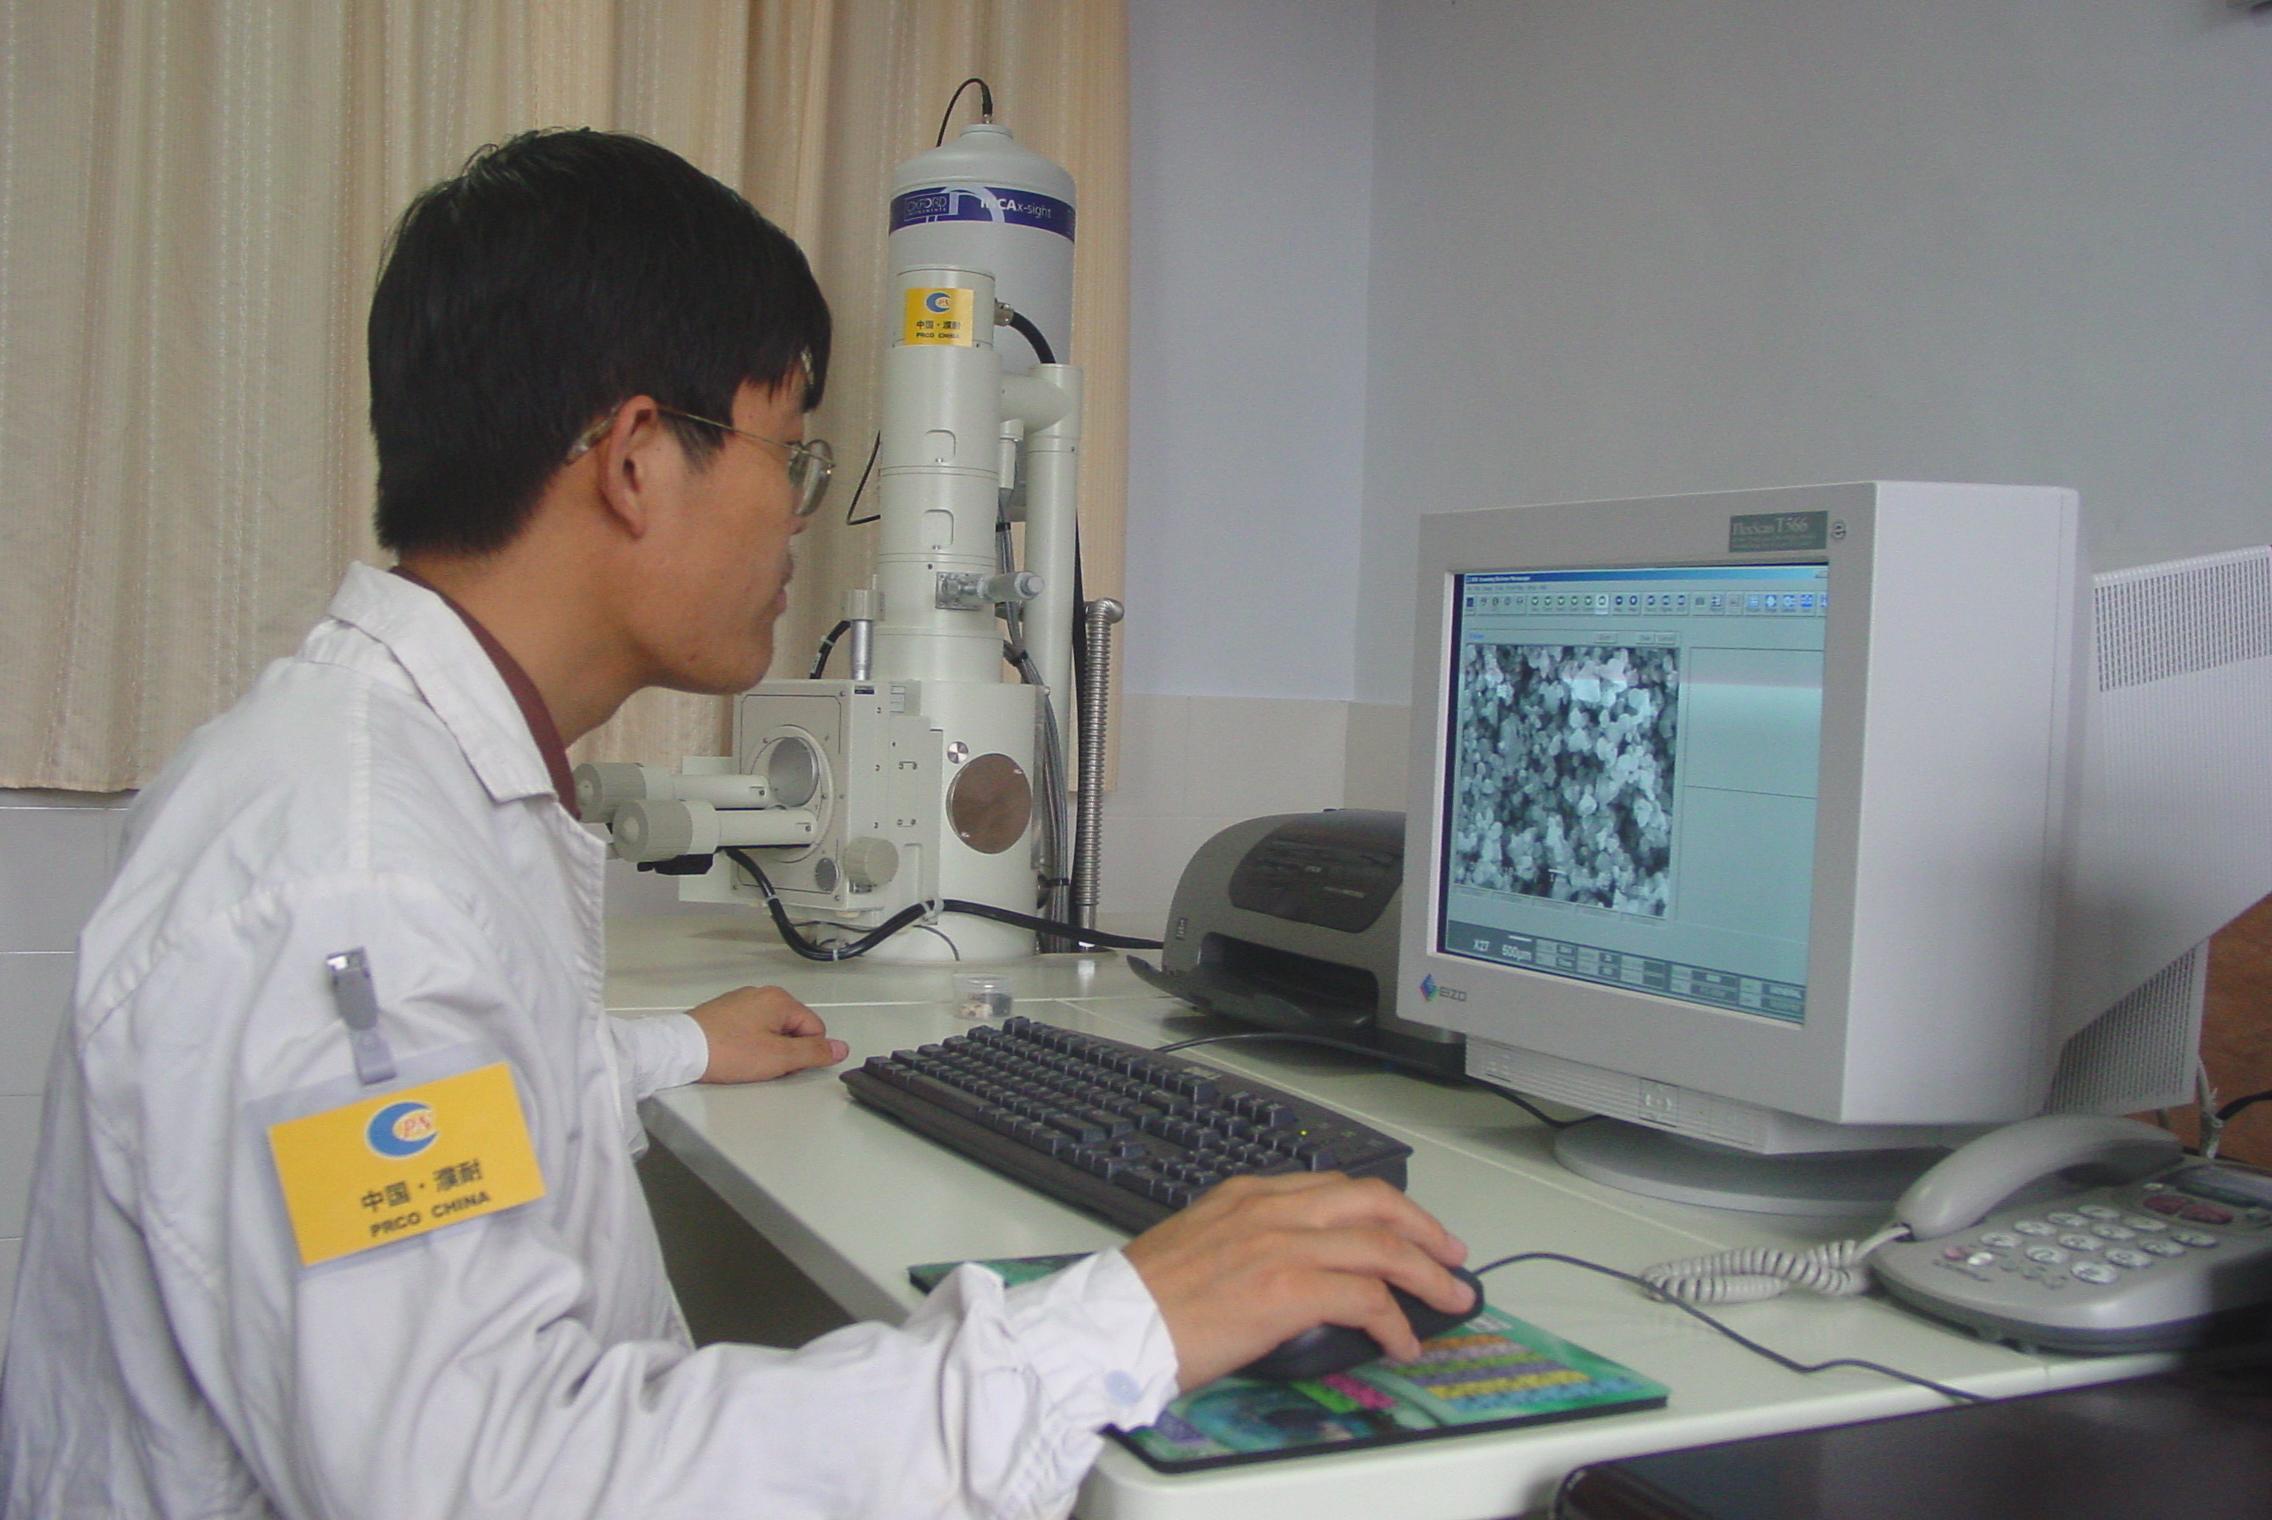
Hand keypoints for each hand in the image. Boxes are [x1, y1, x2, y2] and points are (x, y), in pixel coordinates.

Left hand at [686, 986, 848, 1083]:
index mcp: (780, 999)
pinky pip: (749, 1028)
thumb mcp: (778, 1058)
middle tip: (762, 1065)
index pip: (815, 1029)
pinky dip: (747, 1043)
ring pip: (770, 1029)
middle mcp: (761, 993)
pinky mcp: (723, 1011)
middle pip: (793, 1028)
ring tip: (744, 1061)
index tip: (781, 1065)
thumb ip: (814, 1053)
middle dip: (785, 1050)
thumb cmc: (728, 1052)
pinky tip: (733, 1054)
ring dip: (766, 1048)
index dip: (804, 1054)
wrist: (679, 1050)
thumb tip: (842, 1048)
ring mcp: (740, 1000)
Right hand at [1121, 1173, 1471, 1390]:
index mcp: (1250, 1192)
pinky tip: (1403, 1342)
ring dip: (1428, 1275)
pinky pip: (1366, 1298)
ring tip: (1450, 1299)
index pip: (1339, 1186)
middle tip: (1452, 1256)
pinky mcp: (1288, 1288)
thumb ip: (1251, 1240)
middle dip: (1425, 1229)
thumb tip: (1295, 1269)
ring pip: (1382, 1246)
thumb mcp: (1203, 1242)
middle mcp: (1271, 1207)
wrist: (1113, 1324)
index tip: (1410, 1229)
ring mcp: (1282, 1244)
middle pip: (1375, 1202)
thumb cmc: (1146, 1299)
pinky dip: (1396, 1321)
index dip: (1387, 1208)